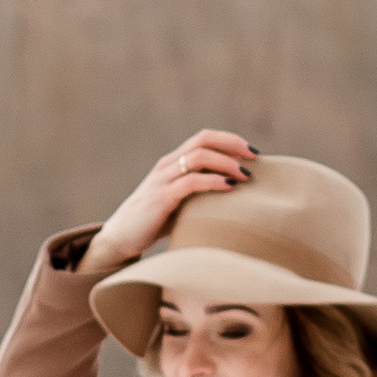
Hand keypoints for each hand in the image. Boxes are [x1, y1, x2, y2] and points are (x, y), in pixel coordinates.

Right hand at [85, 126, 255, 274]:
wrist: (121, 238)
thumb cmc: (154, 223)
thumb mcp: (180, 203)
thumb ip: (200, 194)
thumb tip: (237, 196)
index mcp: (172, 162)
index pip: (204, 138)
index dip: (229, 140)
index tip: (252, 152)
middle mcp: (167, 165)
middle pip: (203, 140)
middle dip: (232, 144)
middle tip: (255, 157)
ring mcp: (163, 180)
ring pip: (199, 157)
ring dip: (227, 163)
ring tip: (246, 175)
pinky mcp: (162, 197)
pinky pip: (191, 181)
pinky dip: (214, 181)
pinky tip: (230, 187)